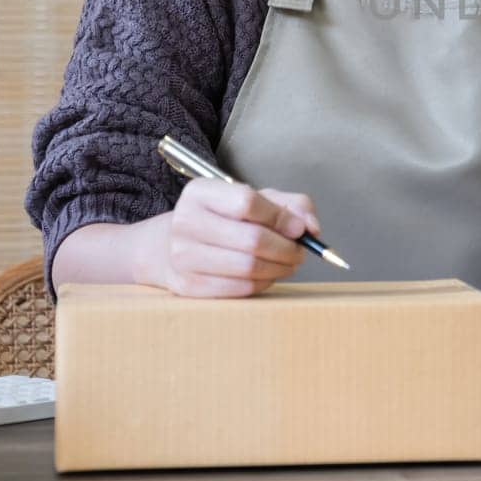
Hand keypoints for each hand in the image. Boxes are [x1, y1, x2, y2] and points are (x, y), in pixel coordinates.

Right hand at [139, 178, 321, 296]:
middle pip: (251, 239)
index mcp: (200, 192)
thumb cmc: (223, 219)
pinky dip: (263, 283)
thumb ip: (291, 205)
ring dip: (279, 268)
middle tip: (300, 251)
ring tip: (288, 263)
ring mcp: (183, 256)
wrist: (170, 245)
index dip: (281, 217)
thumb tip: (310, 228)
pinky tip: (267, 274)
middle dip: (287, 248)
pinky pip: (239, 289)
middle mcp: (185, 222)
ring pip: (248, 268)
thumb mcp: (255, 199)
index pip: (247, 202)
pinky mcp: (187, 286)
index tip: (299, 228)